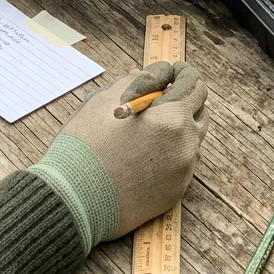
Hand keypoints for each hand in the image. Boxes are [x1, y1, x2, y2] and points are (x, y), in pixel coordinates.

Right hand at [29, 60, 208, 249]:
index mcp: (172, 117)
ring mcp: (183, 171)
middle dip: (183, 98)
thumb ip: (133, 83)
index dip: (181, 73)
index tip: (172, 73)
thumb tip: (145, 76)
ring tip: (150, 126)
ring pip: (193, 137)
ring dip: (179, 126)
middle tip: (161, 97)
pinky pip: (182, 163)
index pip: (193, 83)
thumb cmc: (84, 147)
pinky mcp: (175, 192)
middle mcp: (186, 144)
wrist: (74, 200)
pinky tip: (145, 153)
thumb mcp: (103, 101)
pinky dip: (170, 152)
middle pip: (199, 110)